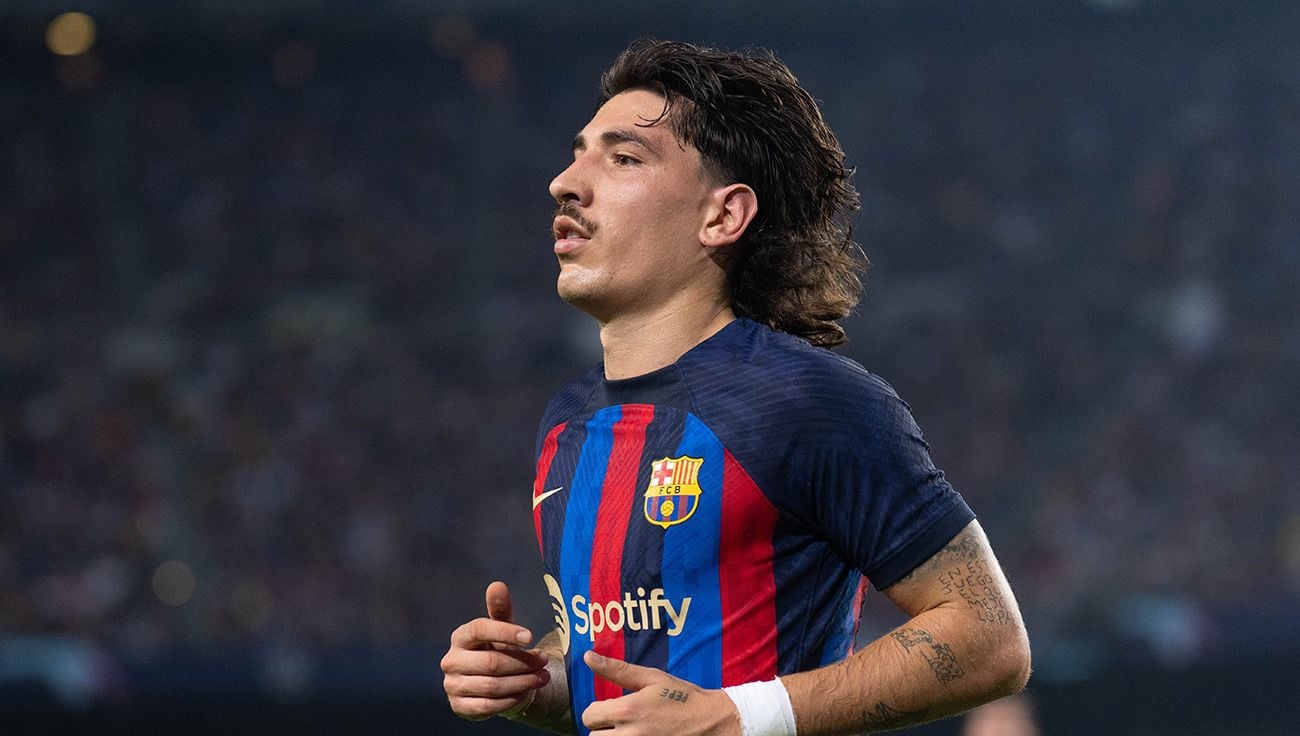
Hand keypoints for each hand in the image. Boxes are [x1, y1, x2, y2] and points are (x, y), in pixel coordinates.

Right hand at [442, 581, 550, 719]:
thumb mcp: (500, 629)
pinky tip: (526, 692)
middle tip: (544, 660)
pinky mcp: (459, 706)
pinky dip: (510, 700)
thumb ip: (500, 609)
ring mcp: (453, 685)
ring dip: (523, 682)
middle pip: (491, 662)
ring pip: (492, 686)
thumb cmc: (494, 649)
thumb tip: (497, 585)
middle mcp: (451, 660)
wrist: (486, 684)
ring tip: (542, 677)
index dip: (505, 632)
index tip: (530, 636)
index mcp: (460, 636)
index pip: (479, 629)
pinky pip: (488, 706)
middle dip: (523, 662)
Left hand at [581, 651, 740, 734]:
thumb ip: (617, 669)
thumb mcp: (651, 678)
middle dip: (603, 728)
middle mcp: (630, 735)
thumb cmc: (682, 697)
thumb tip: (588, 657)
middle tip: (621, 722)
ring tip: (630, 730)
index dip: (597, 710)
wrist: (712, 722)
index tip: (612, 708)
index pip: (589, 715)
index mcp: (628, 711)